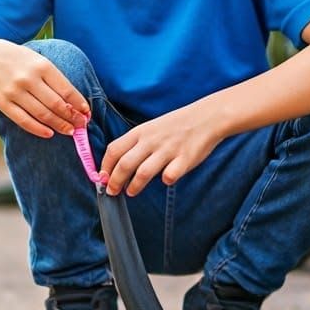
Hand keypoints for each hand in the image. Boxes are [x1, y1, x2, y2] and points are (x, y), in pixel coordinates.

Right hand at [0, 41, 88, 137]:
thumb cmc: (22, 61)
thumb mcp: (40, 61)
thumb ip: (56, 80)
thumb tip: (77, 103)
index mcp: (42, 66)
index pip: (66, 90)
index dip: (79, 104)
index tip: (87, 113)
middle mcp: (28, 79)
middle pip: (56, 104)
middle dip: (72, 117)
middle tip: (81, 125)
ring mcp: (14, 91)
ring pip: (42, 114)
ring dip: (59, 125)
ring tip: (70, 131)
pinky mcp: (3, 103)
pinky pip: (23, 120)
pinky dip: (38, 129)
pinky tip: (49, 133)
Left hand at [101, 104, 222, 196]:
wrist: (206, 118)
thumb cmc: (176, 126)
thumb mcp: (151, 128)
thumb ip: (136, 144)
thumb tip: (117, 165)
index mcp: (141, 132)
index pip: (114, 150)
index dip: (105, 166)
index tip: (102, 178)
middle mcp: (151, 141)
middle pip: (124, 164)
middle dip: (114, 182)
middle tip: (112, 191)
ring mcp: (168, 150)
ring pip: (143, 173)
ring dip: (133, 186)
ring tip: (131, 192)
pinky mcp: (184, 160)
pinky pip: (169, 176)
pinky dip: (165, 180)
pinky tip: (165, 179)